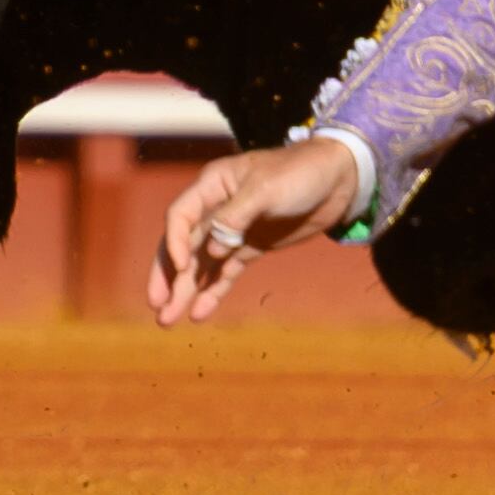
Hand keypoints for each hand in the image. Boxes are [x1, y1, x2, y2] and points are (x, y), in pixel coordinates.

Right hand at [149, 139, 363, 323]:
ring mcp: (232, 230)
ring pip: (200, 264)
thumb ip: (235, 216)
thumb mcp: (266, 190)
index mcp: (213, 185)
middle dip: (168, 276)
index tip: (183, 267)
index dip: (175, 242)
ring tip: (168, 320)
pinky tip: (199, 313)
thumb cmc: (300, 174)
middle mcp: (216, 208)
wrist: (338, 180)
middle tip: (157, 306)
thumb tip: (213, 248)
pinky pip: (224, 273)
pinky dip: (212, 292)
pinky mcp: (250, 247)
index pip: (181, 216)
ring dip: (184, 291)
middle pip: (182, 245)